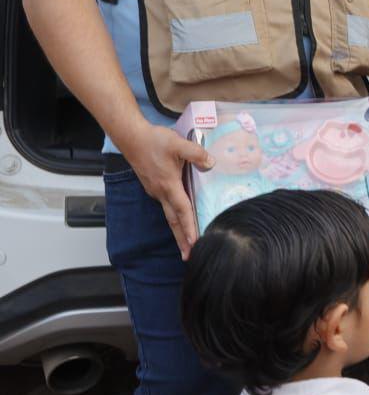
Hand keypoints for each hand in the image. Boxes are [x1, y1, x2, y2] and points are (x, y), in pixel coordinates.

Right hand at [120, 122, 213, 259]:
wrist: (131, 137)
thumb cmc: (154, 140)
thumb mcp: (178, 144)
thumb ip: (197, 154)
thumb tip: (211, 163)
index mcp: (168, 185)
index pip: (182, 210)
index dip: (189, 227)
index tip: (194, 243)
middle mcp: (160, 192)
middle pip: (174, 220)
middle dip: (181, 239)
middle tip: (188, 257)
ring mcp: (155, 191)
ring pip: (169, 214)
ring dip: (178, 230)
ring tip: (186, 244)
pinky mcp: (154, 186)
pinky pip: (166, 205)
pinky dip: (174, 217)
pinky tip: (180, 219)